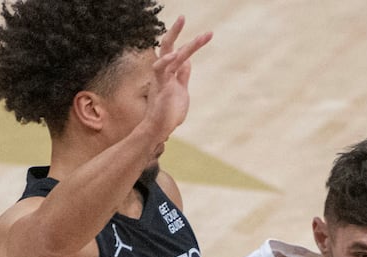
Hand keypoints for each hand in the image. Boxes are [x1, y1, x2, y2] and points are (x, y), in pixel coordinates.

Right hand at [143, 17, 211, 141]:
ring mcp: (161, 77)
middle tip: (182, 16)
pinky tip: (177, 55)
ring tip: (187, 29)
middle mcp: (163, 72)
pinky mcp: (160, 86)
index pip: (180, 52)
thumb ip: (183, 76)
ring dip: (175, 40)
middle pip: (166, 45)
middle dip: (174, 31)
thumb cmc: (169, 112)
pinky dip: (167, 60)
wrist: (159, 129)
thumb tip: (187, 61)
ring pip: (166, 53)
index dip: (193, 44)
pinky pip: (161, 69)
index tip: (208, 35)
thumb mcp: (181, 91)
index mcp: (169, 72)